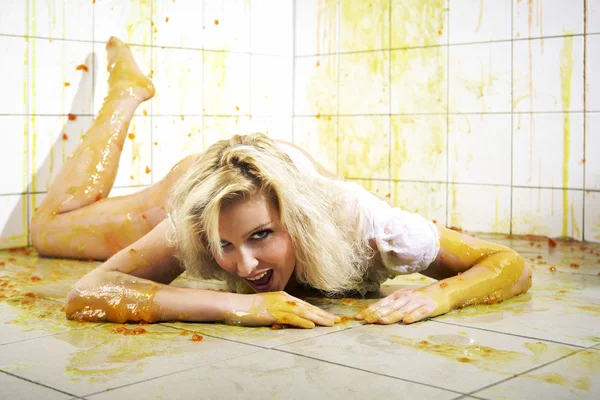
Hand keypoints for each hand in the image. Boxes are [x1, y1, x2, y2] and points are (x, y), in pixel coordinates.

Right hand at [224, 291, 340, 328]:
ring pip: (303, 312)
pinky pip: (291, 318)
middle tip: (336, 320)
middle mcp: (285, 299)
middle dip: (323, 314)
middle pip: (308, 307)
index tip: (329, 316)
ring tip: (329, 323)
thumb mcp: (269, 305)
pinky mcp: (274, 313)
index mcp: (284, 296)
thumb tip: (292, 317)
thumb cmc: (250, 307)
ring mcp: (280, 305)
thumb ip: (281, 309)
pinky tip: (311, 326)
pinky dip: (302, 322)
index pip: (305, 305)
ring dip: (318, 318)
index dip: (318, 311)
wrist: (237, 304)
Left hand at [355, 288, 444, 323]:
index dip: (370, 310)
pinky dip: (413, 316)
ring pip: (402, 310)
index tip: (359, 317)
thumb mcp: (403, 299)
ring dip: (391, 315)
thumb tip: (373, 314)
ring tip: (381, 321)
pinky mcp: (429, 307)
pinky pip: (420, 313)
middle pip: (389, 307)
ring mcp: (417, 302)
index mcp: (397, 296)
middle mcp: (405, 298)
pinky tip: (406, 321)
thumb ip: (391, 306)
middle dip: (377, 314)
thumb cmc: (419, 298)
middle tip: (366, 320)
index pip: (381, 303)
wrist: (443, 291)